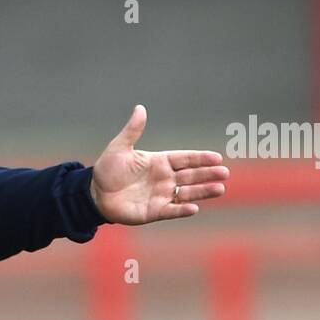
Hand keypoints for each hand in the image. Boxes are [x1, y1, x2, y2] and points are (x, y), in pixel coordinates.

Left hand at [89, 105, 229, 224]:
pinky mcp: (154, 211)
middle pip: (191, 175)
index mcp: (159, 162)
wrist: (95, 194)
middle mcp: (164, 179)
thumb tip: (140, 108)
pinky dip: (182, 210)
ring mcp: (161, 195)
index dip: (200, 158)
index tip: (217, 157)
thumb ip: (132, 130)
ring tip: (219, 189)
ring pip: (187, 193)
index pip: (185, 159)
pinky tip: (194, 208)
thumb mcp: (119, 148)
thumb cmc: (108, 170)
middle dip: (208, 174)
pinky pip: (171, 210)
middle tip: (224, 173)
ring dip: (203, 192)